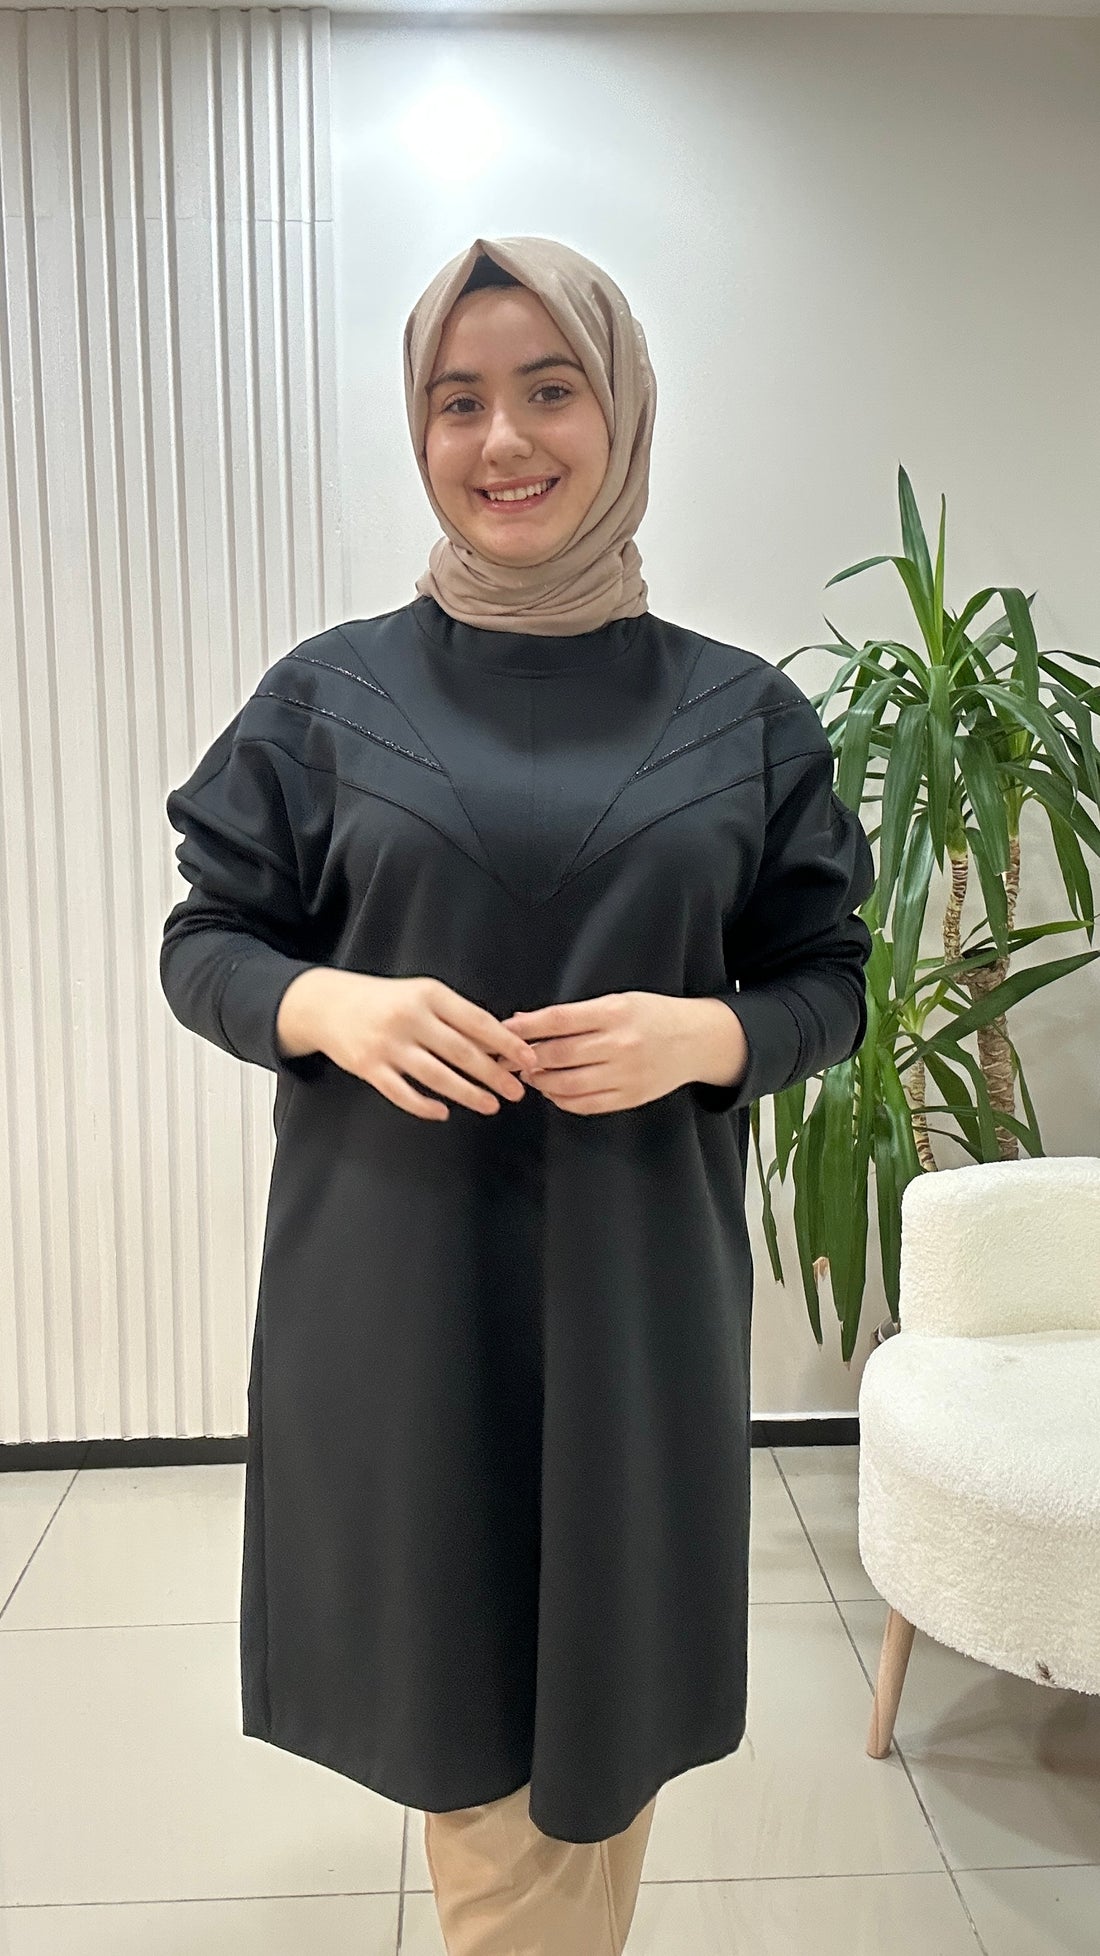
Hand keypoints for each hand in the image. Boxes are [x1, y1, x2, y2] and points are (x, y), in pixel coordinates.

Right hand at [280, 970, 540, 1120]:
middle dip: (493, 1074)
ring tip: (491, 1105)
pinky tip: (443, 1111)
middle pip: (461, 1051)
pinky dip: (425, 1105)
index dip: (506, 1043)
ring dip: (468, 1093)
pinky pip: (402, 1093)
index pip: (476, 1021)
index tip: (528, 1059)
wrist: (328, 1004)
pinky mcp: (369, 1068)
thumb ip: (455, 1016)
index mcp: (429, 995)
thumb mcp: (422, 994)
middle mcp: (409, 1017)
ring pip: (436, 1076)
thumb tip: (498, 1044)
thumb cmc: (385, 1000)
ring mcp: (387, 1044)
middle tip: (517, 1090)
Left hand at [500, 991, 740, 1115]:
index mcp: (614, 1012)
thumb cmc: (652, 1015)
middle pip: (558, 1054)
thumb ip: (574, 1015)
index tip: (504, 1030)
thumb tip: (524, 1021)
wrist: (697, 1041)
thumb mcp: (617, 1002)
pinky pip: (585, 1104)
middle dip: (526, 1058)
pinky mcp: (630, 1097)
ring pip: (567, 1084)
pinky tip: (553, 1091)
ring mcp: (625, 1074)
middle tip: (509, 1058)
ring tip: (531, 1075)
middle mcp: (619, 1044)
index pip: (558, 1020)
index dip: (526, 1027)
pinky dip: (561, 1100)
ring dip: (541, 1081)